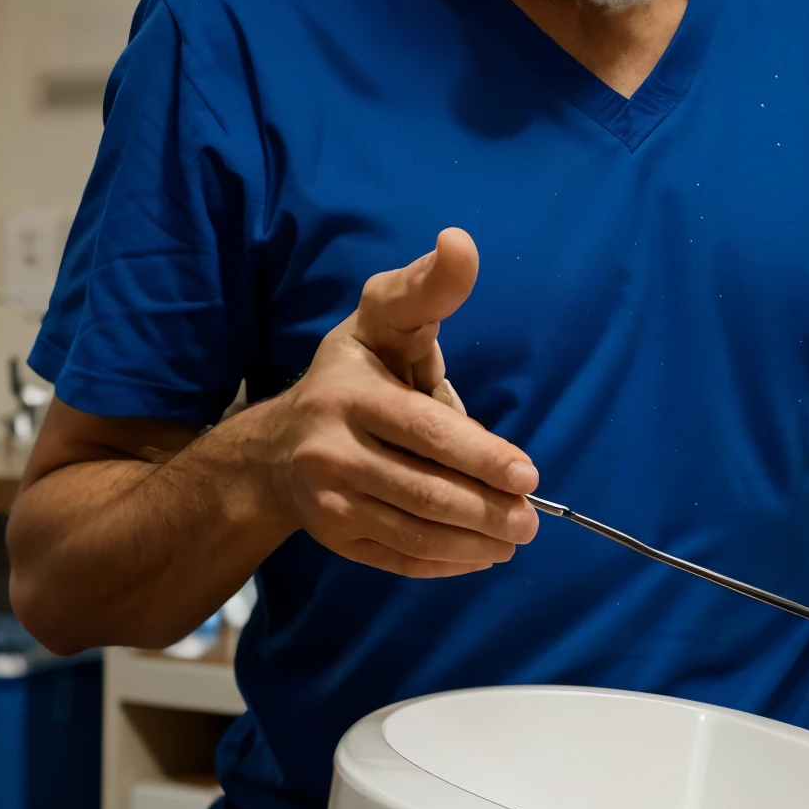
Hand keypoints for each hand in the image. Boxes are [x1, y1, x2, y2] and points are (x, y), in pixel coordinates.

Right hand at [264, 228, 539, 578]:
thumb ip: (428, 288)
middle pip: (424, 491)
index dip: (480, 455)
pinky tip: (480, 554)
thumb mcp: (383, 318)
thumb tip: (462, 244)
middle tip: (531, 518)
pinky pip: (399, 559)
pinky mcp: (334, 537)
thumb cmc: (355, 371)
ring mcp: (328, 500)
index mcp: (351, 393)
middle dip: (487, 509)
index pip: (424, 431)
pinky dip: (446, 563)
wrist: (276, 445)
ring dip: (474, 541)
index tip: (528, 474)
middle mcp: (332, 450)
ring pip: (414, 532)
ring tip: (515, 537)